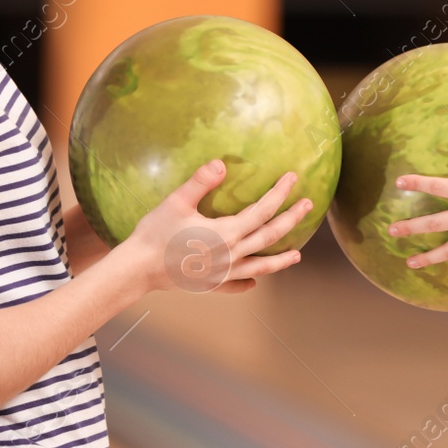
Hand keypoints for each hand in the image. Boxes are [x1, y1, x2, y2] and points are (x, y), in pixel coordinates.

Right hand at [113, 159, 310, 295]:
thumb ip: (200, 181)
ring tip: (297, 255)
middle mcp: (231, 254)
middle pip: (269, 236)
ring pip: (260, 266)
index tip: (293, 178)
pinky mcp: (212, 285)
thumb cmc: (155, 232)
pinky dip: (248, 282)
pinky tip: (254, 282)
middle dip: (291, 219)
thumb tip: (221, 163)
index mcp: (226, 232)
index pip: (262, 210)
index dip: (279, 193)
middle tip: (308, 205)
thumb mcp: (176, 201)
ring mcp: (224, 273)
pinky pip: (236, 285)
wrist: (138, 269)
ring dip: (280, 260)